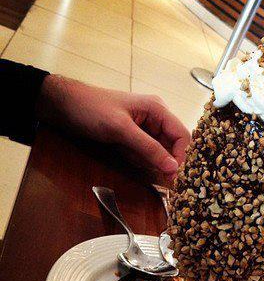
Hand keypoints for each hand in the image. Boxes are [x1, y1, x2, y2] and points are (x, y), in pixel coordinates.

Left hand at [37, 75, 190, 179]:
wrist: (64, 105)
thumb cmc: (92, 110)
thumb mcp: (122, 130)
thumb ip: (149, 149)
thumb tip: (174, 168)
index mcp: (158, 109)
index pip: (182, 136)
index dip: (181, 157)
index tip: (173, 176)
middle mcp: (156, 118)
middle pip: (172, 146)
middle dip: (162, 160)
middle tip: (149, 169)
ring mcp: (146, 128)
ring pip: (158, 152)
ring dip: (146, 159)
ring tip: (126, 151)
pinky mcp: (135, 136)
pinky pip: (145, 152)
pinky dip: (136, 157)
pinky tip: (122, 151)